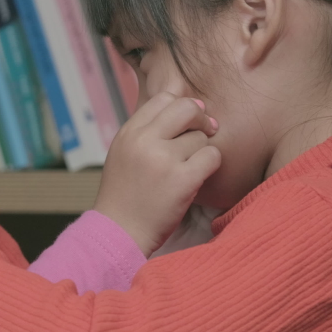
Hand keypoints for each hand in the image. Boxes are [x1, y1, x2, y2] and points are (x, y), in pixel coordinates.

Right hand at [94, 92, 220, 256]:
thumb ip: (148, 131)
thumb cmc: (125, 195)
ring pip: (202, 137)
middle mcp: (144, 140)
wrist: (119, 232)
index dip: (182, 107)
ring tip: (188, 169)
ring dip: (201, 152)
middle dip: (201, 119)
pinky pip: (212, 157)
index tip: (189, 122)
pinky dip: (211, 166)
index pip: (164, 99)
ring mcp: (163, 159)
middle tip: (206, 132)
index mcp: (129, 132)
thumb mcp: (124, 153)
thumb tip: (192, 106)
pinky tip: (198, 178)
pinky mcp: (182, 179)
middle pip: (187, 109)